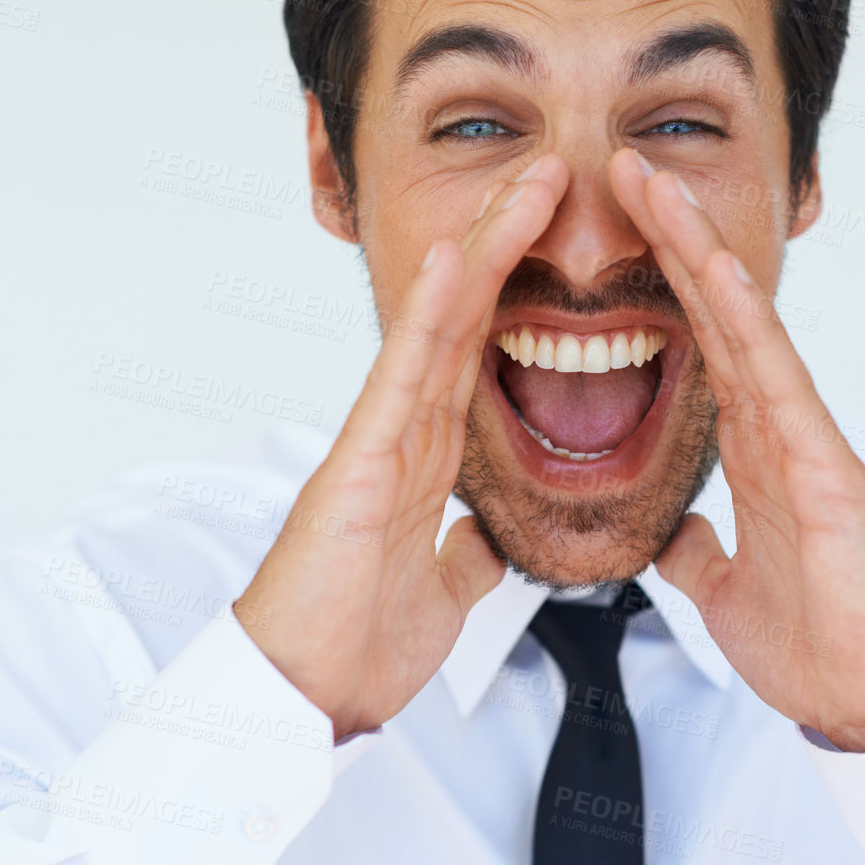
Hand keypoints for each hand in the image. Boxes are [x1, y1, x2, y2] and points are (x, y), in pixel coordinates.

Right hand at [234, 156, 568, 739]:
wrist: (308, 694)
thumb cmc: (359, 639)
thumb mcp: (444, 588)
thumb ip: (464, 552)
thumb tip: (486, 542)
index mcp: (424, 454)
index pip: (478, 347)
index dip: (516, 285)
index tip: (556, 231)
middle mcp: (402, 430)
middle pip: (463, 314)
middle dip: (506, 238)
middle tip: (552, 171)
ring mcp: (379, 438)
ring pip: (437, 325)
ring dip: (481, 249)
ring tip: (525, 183)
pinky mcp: (358, 464)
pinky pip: (402, 377)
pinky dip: (428, 316)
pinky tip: (455, 260)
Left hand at [609, 151, 864, 755]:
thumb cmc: (823, 642)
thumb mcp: (725, 590)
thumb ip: (698, 553)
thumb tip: (669, 538)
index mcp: (751, 451)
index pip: (694, 347)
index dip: (656, 287)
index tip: (612, 234)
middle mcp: (775, 428)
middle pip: (712, 314)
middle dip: (669, 238)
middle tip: (621, 169)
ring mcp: (800, 438)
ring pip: (742, 324)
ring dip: (697, 250)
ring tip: (652, 184)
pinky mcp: (822, 464)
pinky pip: (776, 377)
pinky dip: (744, 319)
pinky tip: (713, 267)